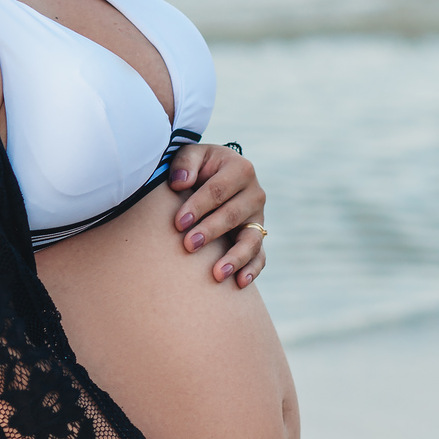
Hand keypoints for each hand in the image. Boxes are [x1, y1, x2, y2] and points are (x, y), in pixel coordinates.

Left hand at [168, 141, 266, 287]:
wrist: (215, 176)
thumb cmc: (199, 167)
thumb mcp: (192, 155)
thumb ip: (185, 162)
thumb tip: (179, 183)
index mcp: (240, 169)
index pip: (217, 190)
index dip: (198, 206)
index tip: (178, 222)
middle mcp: (255, 193)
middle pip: (232, 215)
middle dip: (210, 231)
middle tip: (189, 245)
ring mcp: (258, 218)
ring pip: (250, 240)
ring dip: (234, 258)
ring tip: (217, 274)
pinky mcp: (258, 237)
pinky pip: (260, 256)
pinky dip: (252, 270)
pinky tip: (240, 283)